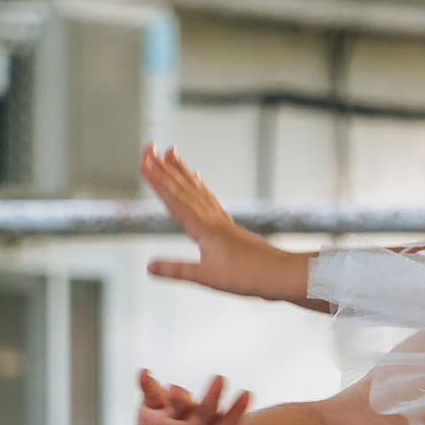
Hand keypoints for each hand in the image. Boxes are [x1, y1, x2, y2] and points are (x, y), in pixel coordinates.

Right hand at [135, 372, 254, 424]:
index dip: (234, 415)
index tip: (246, 395)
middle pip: (204, 412)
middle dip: (211, 396)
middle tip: (219, 380)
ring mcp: (172, 418)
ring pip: (177, 402)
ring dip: (178, 395)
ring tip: (174, 392)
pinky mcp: (151, 411)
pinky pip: (150, 394)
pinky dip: (147, 384)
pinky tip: (144, 375)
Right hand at [140, 146, 308, 300]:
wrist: (281, 275)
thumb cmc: (249, 276)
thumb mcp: (208, 278)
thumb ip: (177, 270)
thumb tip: (149, 267)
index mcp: (204, 227)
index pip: (174, 199)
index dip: (156, 180)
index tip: (143, 160)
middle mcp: (212, 218)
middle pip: (183, 188)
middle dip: (163, 167)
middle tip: (148, 146)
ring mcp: (221, 220)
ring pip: (196, 189)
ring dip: (180, 171)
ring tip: (170, 153)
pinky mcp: (228, 226)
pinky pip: (208, 199)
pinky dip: (199, 186)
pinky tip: (196, 180)